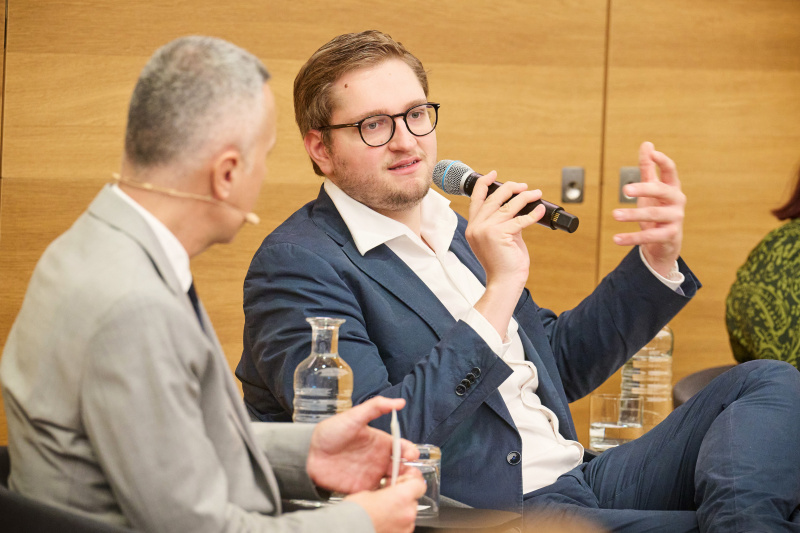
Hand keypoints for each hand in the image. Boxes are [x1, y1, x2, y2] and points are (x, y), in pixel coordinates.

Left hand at [307, 396, 419, 493]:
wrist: (308, 452)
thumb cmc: (330, 432)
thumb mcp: (354, 416)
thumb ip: (376, 407)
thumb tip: (400, 401)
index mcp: (381, 443)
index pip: (403, 448)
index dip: (410, 452)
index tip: (411, 455)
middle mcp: (379, 460)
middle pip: (402, 468)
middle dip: (411, 472)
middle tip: (411, 476)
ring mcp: (371, 475)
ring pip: (393, 484)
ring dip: (400, 487)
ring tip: (401, 488)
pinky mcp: (361, 489)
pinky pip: (378, 496)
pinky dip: (386, 497)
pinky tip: (388, 497)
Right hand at [344, 472, 425, 532]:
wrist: (347, 529)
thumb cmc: (355, 513)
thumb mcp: (370, 491)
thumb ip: (387, 488)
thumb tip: (391, 487)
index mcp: (402, 497)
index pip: (420, 484)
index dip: (412, 480)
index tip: (404, 479)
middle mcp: (408, 513)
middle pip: (414, 499)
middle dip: (404, 496)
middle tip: (389, 495)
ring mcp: (405, 527)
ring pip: (409, 513)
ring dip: (400, 510)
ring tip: (384, 510)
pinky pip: (403, 526)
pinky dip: (397, 522)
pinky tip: (384, 519)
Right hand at [465, 171, 543, 335]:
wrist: (504, 283)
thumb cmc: (503, 263)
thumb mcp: (498, 239)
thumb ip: (502, 223)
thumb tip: (517, 208)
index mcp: (473, 227)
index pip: (477, 198)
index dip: (485, 183)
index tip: (494, 174)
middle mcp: (477, 226)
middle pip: (494, 198)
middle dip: (511, 188)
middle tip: (523, 186)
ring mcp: (487, 230)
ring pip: (509, 206)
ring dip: (525, 197)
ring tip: (536, 194)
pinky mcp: (500, 235)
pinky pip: (520, 219)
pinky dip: (533, 214)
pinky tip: (540, 211)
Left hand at [612, 142, 684, 277]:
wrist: (666, 242)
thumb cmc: (658, 209)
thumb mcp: (652, 188)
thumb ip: (649, 168)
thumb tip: (647, 144)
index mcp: (672, 187)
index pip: (671, 171)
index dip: (663, 161)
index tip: (653, 153)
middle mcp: (676, 201)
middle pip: (661, 191)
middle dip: (644, 189)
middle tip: (625, 189)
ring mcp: (675, 219)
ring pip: (653, 215)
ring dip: (632, 214)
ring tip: (615, 214)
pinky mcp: (669, 236)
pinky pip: (649, 236)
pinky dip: (632, 238)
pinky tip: (616, 239)